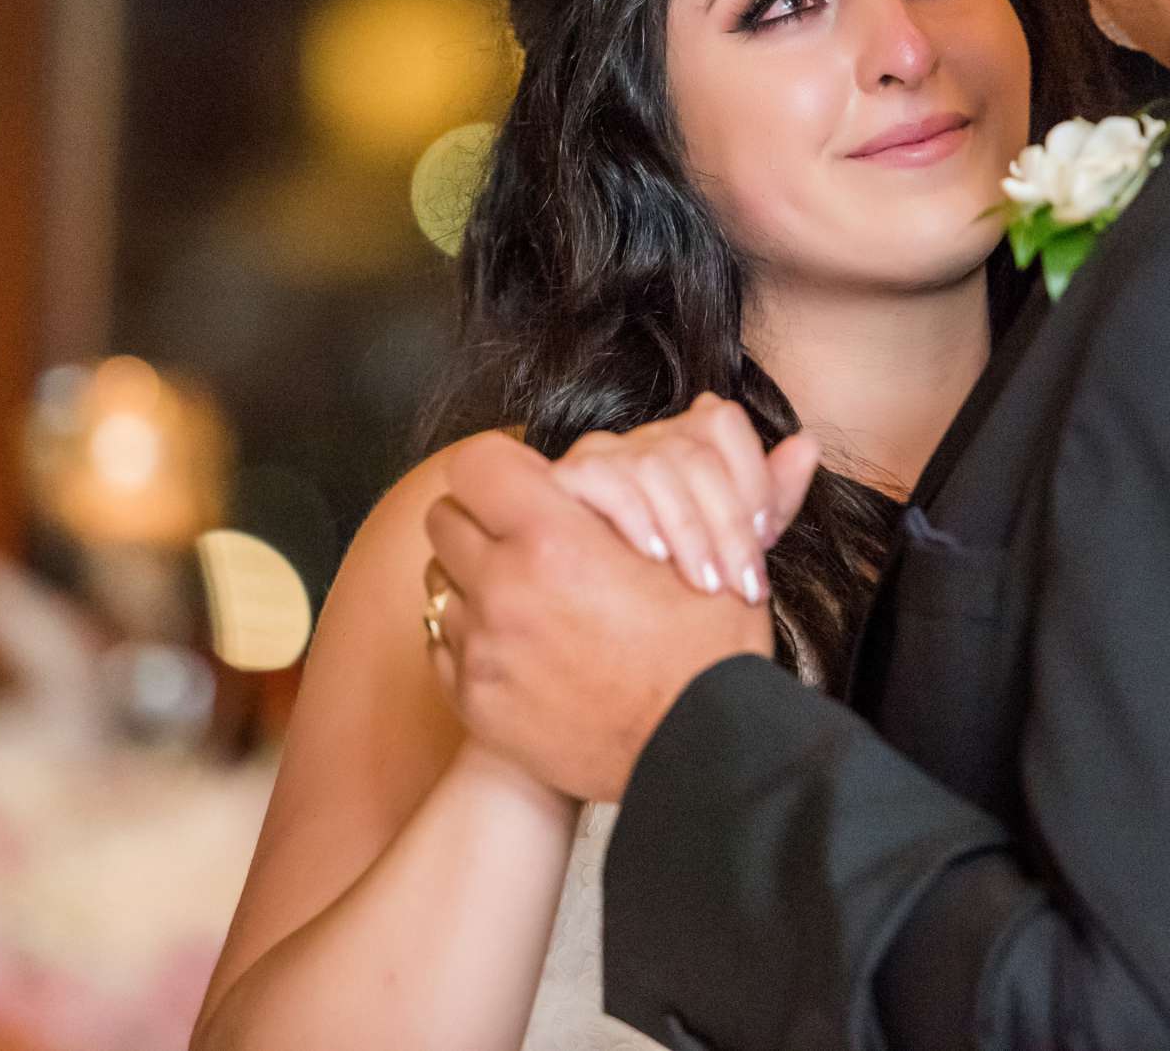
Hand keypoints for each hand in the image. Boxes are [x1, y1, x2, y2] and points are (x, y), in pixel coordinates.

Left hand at [424, 433, 779, 802]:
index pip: (477, 464)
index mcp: (554, 538)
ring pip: (440, 582)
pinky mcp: (475, 702)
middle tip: (527, 534)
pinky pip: (444, 644)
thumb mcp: (708, 548)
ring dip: (475, 577)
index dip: (504, 466)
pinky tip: (521, 645)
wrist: (699, 756)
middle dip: (482, 517)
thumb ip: (690, 480)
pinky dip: (473, 637)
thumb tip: (729, 412)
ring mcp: (482, 650)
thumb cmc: (710, 652)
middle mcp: (503, 588)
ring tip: (527, 593)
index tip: (531, 483)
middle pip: (446, 518)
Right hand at [549, 395, 822, 606]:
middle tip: (741, 584)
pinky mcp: (567, 477)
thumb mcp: (737, 539)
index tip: (767, 539)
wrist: (617, 617)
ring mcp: (603, 450)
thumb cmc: (684, 571)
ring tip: (704, 582)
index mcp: (688, 437)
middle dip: (728, 525)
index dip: (751, 477)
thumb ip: (774, 496)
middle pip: (695, 455)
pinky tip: (654, 556)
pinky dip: (633, 517)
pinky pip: (601, 479)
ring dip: (687, 530)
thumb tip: (808, 445)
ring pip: (653, 467)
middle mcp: (647, 436)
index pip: (724, 423)